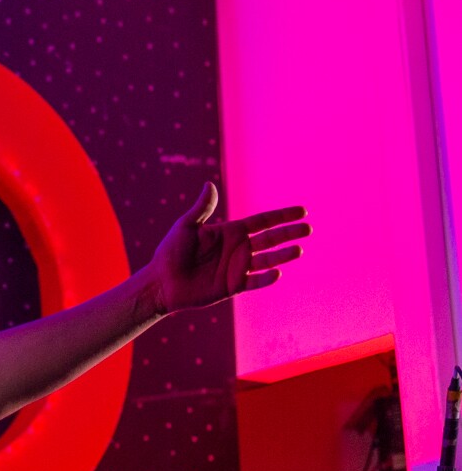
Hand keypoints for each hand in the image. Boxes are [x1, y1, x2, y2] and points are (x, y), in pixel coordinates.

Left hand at [144, 183, 309, 315]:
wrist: (161, 282)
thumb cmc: (170, 252)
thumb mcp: (186, 227)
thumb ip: (202, 209)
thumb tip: (209, 185)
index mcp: (231, 232)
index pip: (263, 222)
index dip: (282, 216)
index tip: (302, 211)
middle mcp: (239, 249)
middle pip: (271, 239)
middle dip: (289, 233)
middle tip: (308, 229)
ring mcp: (237, 268)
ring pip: (267, 260)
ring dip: (283, 255)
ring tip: (298, 250)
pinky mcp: (233, 286)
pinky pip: (254, 281)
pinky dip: (266, 278)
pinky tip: (277, 273)